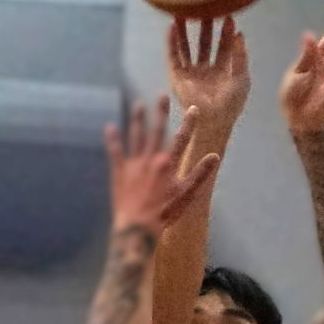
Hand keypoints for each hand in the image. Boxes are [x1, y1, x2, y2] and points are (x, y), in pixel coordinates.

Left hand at [103, 97, 219, 236]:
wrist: (137, 227)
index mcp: (168, 163)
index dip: (188, 124)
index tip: (193, 108)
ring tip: (138, 106)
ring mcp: (134, 164)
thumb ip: (199, 174)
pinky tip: (110, 127)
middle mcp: (151, 158)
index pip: (181, 139)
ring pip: (136, 137)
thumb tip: (214, 156)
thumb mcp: (186, 195)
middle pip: (157, 132)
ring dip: (137, 120)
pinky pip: (116, 152)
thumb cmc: (164, 213)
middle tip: (162, 96)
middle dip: (160, 113)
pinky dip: (113, 139)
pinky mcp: (120, 172)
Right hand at [168, 17, 250, 143]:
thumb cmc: (232, 104)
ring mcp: (191, 74)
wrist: (214, 120)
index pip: (223, 46)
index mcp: (222, 72)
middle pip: (204, 43)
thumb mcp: (242, 77)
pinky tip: (171, 27)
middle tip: (207, 7)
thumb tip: (240, 33)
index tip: (228, 15)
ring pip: (186, 47)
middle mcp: (205, 72)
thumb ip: (241, 56)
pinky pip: (173, 56)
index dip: (226, 32)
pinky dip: (171, 42)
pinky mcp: (178, 78)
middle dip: (205, 26)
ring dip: (184, 31)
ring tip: (183, 12)